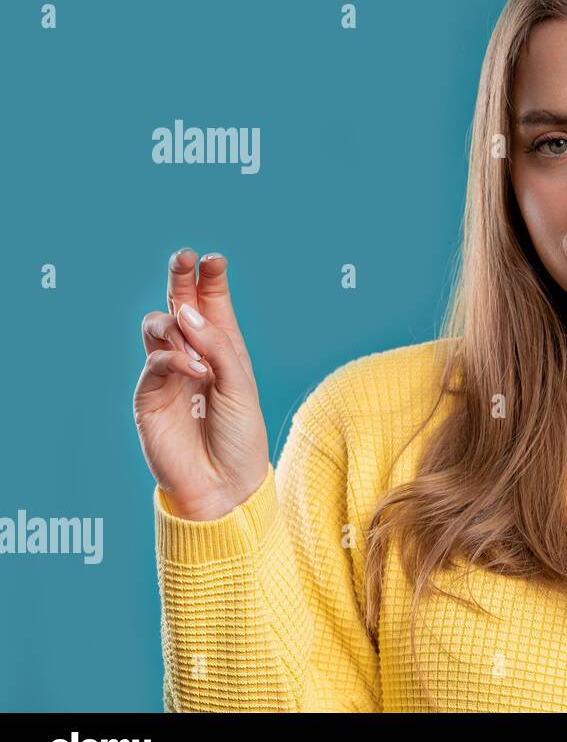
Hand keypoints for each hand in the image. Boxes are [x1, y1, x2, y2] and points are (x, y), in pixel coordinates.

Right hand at [133, 249, 268, 520]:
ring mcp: (168, 373)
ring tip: (198, 347)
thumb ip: (217, 347)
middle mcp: (194, 355)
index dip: (210, 279)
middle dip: (179, 278)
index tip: (214, 259)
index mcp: (223, 349)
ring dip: (176, 326)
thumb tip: (186, 311)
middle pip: (179, 305)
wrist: (223, 484)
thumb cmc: (240, 436)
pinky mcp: (149, 395)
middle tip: (184, 257)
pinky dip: (174, 359)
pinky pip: (154, 361)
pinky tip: (195, 370)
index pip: (212, 303)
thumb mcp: (241, 386)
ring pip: (157, 327)